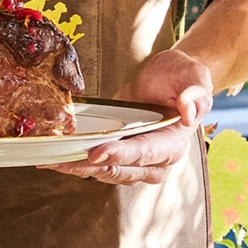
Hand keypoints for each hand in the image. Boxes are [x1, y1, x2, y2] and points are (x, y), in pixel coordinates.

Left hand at [40, 49, 212, 184]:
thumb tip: (189, 110)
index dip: (120, 155)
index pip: (145, 153)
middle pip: (121, 170)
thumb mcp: (192, 76)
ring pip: (106, 172)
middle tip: (64, 161)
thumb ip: (194, 92)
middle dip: (91, 166)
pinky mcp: (118, 154)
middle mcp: (155, 159)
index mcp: (173, 143)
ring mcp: (135, 160)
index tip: (97, 152)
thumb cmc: (182, 77)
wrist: (169, 77)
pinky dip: (77, 163)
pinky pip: (98, 164)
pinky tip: (56, 158)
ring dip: (79, 169)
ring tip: (53, 162)